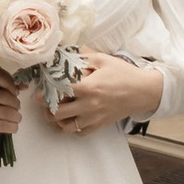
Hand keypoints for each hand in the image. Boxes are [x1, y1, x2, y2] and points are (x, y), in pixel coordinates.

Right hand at [0, 78, 22, 151]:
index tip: (15, 93)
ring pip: (5, 111)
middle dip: (15, 103)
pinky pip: (3, 124)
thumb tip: (24, 86)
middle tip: (17, 109)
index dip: (11, 87)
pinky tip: (13, 128)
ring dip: (16, 116)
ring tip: (16, 119)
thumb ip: (2, 91)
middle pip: (4, 96)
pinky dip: (12, 126)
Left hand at [37, 50, 160, 136]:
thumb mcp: (103, 59)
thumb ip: (83, 55)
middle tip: (44, 102)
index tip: (40, 90)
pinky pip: (80, 133)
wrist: (143, 91)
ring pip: (66, 127)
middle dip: (46, 108)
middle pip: (58, 113)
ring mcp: (94, 118)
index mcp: (88, 87)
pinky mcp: (100, 125)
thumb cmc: (123, 74)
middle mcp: (89, 105)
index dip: (46, 91)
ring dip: (57, 121)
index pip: (60, 92)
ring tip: (54, 112)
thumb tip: (66, 50)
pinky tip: (70, 119)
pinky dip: (72, 128)